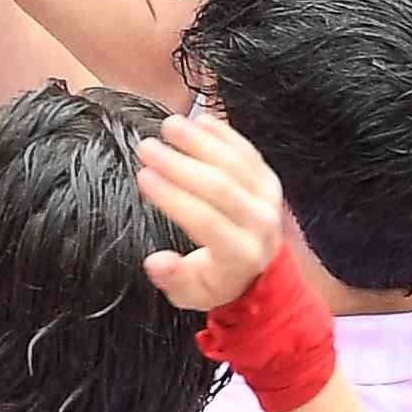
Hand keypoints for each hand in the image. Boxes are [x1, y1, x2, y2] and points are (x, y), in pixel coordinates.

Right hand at [132, 105, 292, 311]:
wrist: (260, 269)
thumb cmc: (216, 278)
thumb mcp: (192, 293)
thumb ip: (174, 278)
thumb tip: (156, 261)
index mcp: (240, 255)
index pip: (204, 220)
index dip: (172, 196)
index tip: (142, 175)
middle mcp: (261, 226)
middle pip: (219, 188)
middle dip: (179, 164)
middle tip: (145, 146)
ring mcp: (268, 200)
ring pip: (234, 164)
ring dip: (200, 141)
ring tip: (169, 125)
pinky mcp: (269, 181)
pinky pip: (247, 152)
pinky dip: (224, 134)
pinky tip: (199, 118)